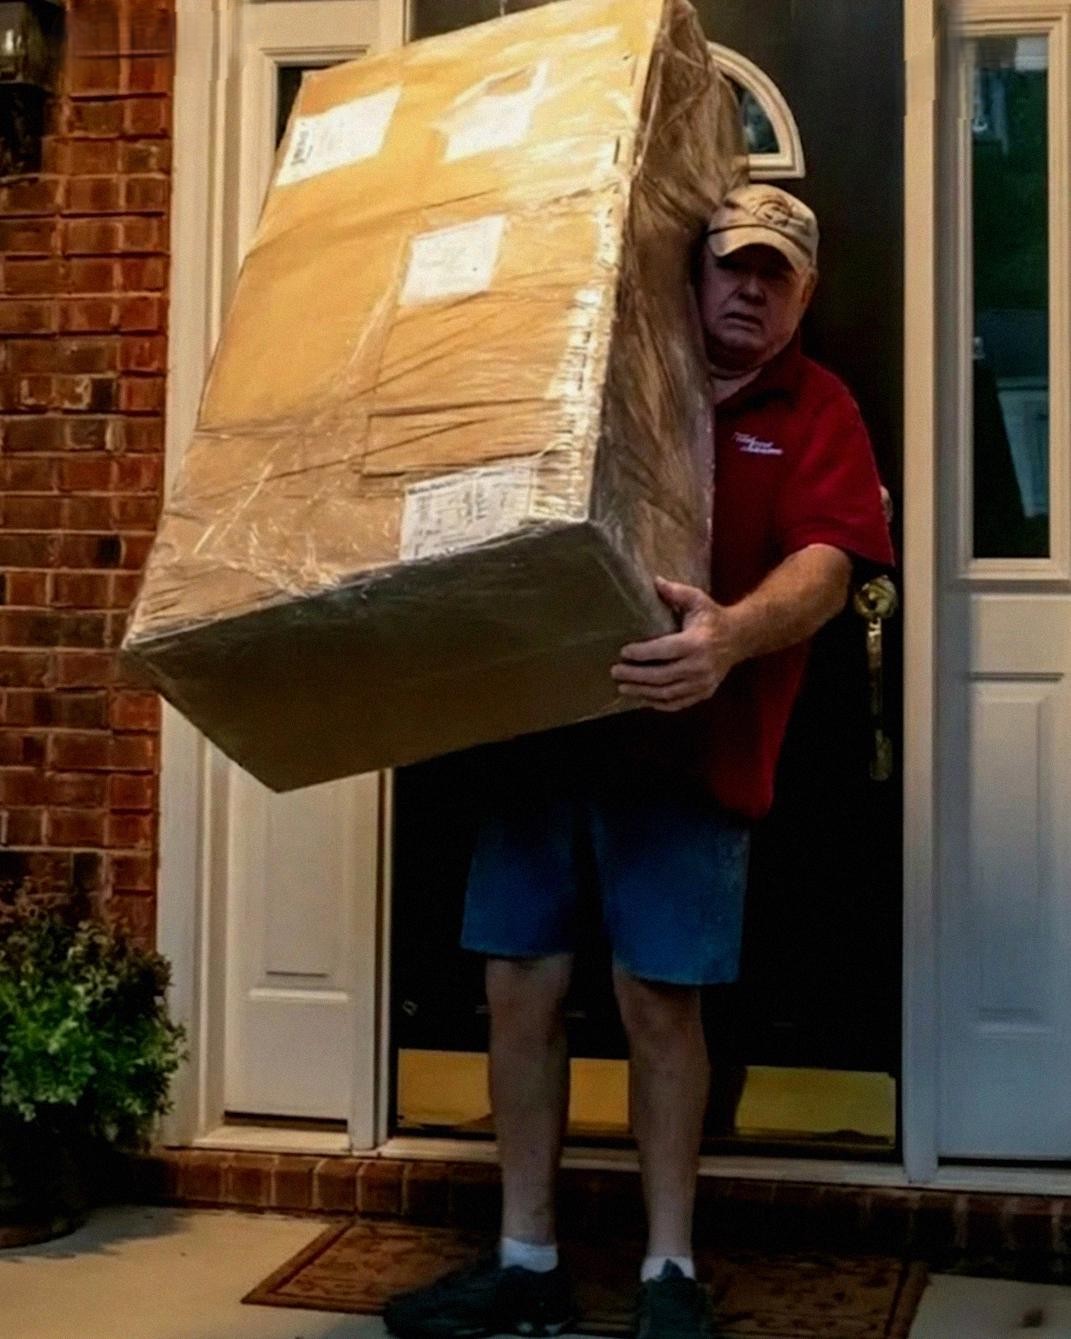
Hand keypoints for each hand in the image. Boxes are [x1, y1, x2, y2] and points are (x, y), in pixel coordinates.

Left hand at [611, 577, 743, 712]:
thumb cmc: (712, 617)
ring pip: (667, 693)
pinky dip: (659, 703)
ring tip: (623, 687)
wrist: (739, 638)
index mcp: (697, 642)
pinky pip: (678, 703)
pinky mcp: (704, 693)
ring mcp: (703, 683)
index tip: (623, 652)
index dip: (642, 653)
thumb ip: (676, 592)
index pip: (664, 650)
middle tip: (615, 672)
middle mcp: (700, 666)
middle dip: (636, 675)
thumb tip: (654, 581)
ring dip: (643, 692)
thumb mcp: (697, 600)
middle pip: (662, 676)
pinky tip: (643, 698)